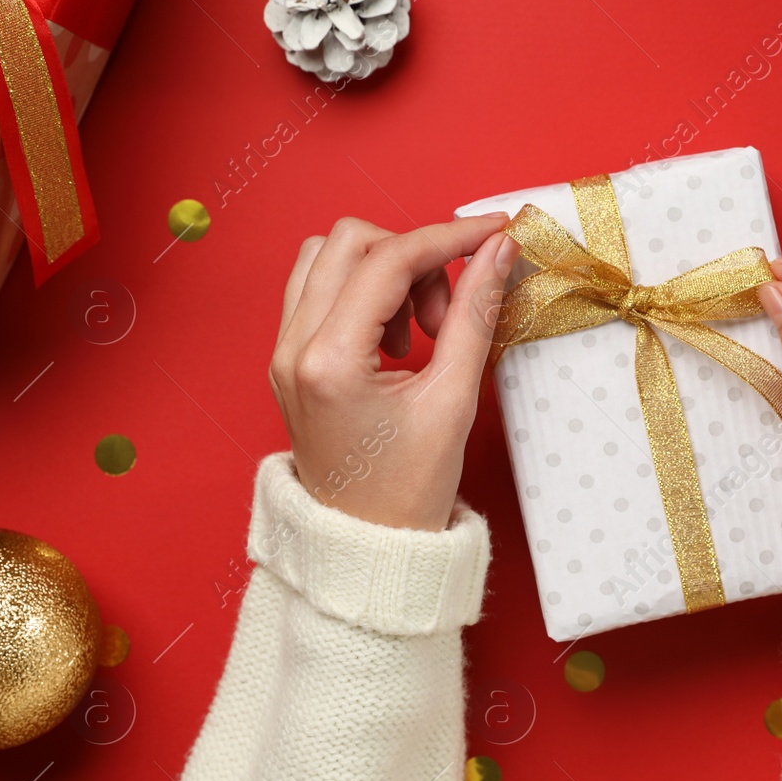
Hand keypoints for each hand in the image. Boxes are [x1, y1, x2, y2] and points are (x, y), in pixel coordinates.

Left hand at [270, 214, 519, 530]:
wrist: (366, 547)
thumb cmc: (409, 492)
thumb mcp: (454, 401)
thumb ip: (475, 315)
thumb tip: (499, 251)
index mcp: (329, 361)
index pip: (389, 260)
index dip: (450, 237)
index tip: (496, 234)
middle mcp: (292, 348)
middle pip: (350, 241)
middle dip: (414, 257)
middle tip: (449, 311)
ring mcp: (282, 352)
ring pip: (328, 257)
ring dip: (384, 271)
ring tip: (421, 329)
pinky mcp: (289, 359)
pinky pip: (319, 290)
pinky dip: (364, 293)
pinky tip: (397, 340)